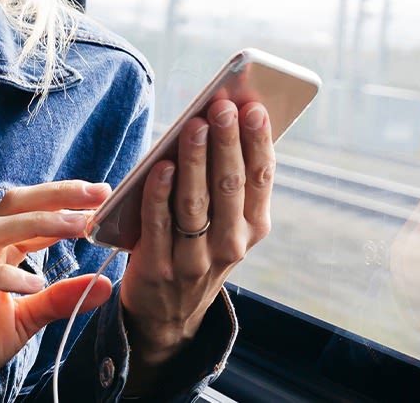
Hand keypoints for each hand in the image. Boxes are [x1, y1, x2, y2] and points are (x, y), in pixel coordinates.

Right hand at [0, 180, 115, 402]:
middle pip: (13, 206)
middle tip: (98, 194)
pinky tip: (36, 283)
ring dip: (38, 224)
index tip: (101, 195)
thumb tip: (105, 285)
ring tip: (76, 226)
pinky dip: (7, 276)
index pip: (29, 211)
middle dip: (56, 195)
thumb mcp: (26, 318)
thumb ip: (59, 299)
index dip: (64, 201)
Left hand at [118, 97, 273, 387]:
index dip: (257, 141)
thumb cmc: (196, 246)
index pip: (260, 178)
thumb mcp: (225, 221)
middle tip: (223, 106)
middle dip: (227, 142)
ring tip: (195, 125)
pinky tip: (162, 165)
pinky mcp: (159, 268)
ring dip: (196, 160)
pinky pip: (159, 224)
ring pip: (196, 202)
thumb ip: (228, 179)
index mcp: (254, 227)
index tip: (253, 107)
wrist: (166, 313)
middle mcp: (231, 245)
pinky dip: (160, 193)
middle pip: (230, 186)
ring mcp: (195, 260)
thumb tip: (225, 118)